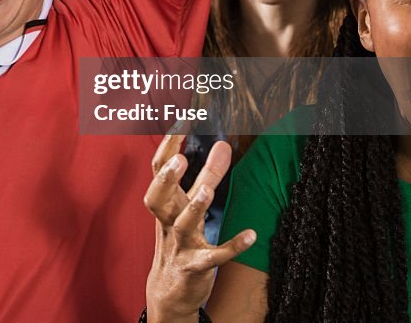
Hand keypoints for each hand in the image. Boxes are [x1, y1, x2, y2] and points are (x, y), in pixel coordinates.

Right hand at [143, 135, 254, 322]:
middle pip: (159, 197)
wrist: (170, 291)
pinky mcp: (195, 267)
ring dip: (195, 207)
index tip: (182, 120)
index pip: (159, 170)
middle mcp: (168, 221)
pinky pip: (213, 257)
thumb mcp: (189, 206)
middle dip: (167, 179)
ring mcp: (180, 245)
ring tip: (208, 191)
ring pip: (183, 224)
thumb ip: (207, 175)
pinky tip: (251, 235)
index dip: (167, 146)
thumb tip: (224, 143)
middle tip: (180, 159)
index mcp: (166, 203)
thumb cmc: (180, 240)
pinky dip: (231, 246)